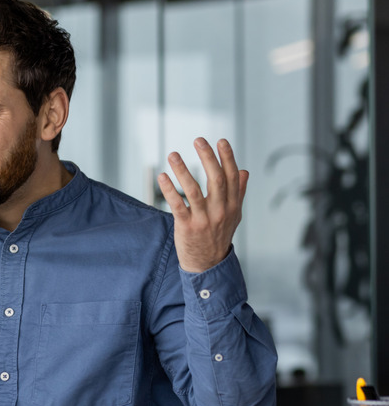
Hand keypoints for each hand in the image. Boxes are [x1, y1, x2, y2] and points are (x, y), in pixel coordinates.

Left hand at [157, 138, 247, 272]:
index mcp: (233, 206)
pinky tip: (162, 176)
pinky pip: (177, 205)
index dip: (227, 158)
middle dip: (208, 158)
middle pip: (216, 180)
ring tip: (173, 155)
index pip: (232, 177)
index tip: (220, 140)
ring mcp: (203, 220)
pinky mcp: (187, 227)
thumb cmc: (219, 236)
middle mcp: (220, 211)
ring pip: (194, 191)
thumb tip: (244, 171)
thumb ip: (239, 193)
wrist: (208, 265)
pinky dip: (169, 190)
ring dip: (183, 170)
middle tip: (199, 140)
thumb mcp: (234, 215)